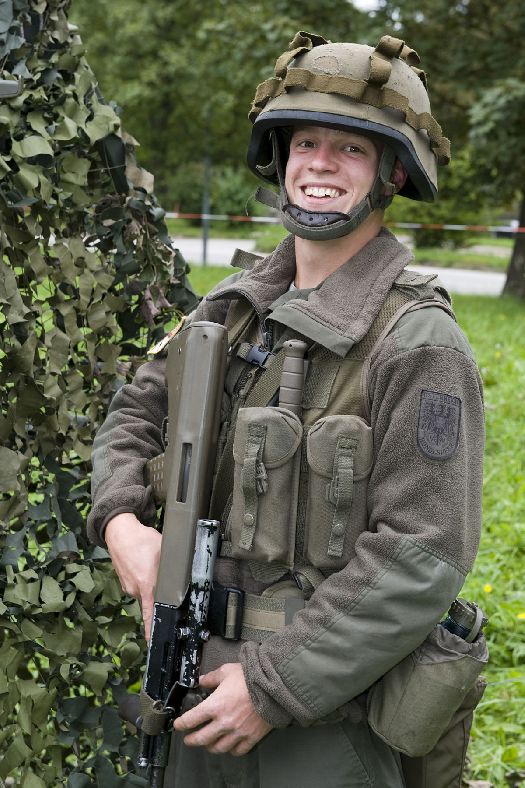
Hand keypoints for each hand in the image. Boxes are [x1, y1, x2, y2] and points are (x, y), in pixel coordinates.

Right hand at [104, 512, 161, 639]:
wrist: (119, 532)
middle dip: (159, 593)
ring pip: (145, 591)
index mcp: (146, 586)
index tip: (153, 643)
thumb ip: (173, 568)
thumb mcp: (164, 551)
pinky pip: (138, 585)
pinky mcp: (125, 581)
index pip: (151, 614)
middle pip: (152, 600)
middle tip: (163, 577)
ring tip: (152, 565)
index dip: (152, 630)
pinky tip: (145, 564)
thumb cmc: (141, 539)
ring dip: (151, 583)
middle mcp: (135, 590)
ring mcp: (128, 586)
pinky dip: (143, 578)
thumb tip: (183, 578)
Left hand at [174, 663, 272, 755]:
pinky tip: (229, 746)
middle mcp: (223, 723)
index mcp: (215, 706)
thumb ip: (212, 677)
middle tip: (188, 739)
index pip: (191, 719)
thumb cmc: (250, 678)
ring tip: (208, 743)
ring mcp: (237, 732)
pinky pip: (237, 751)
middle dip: (191, 740)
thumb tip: (202, 680)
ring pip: (218, 748)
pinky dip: (231, 750)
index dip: (181, 724)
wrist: (273, 687)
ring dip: (210, 747)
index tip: (178, 725)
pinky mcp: (250, 737)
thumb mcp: (227, 671)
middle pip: (201, 739)